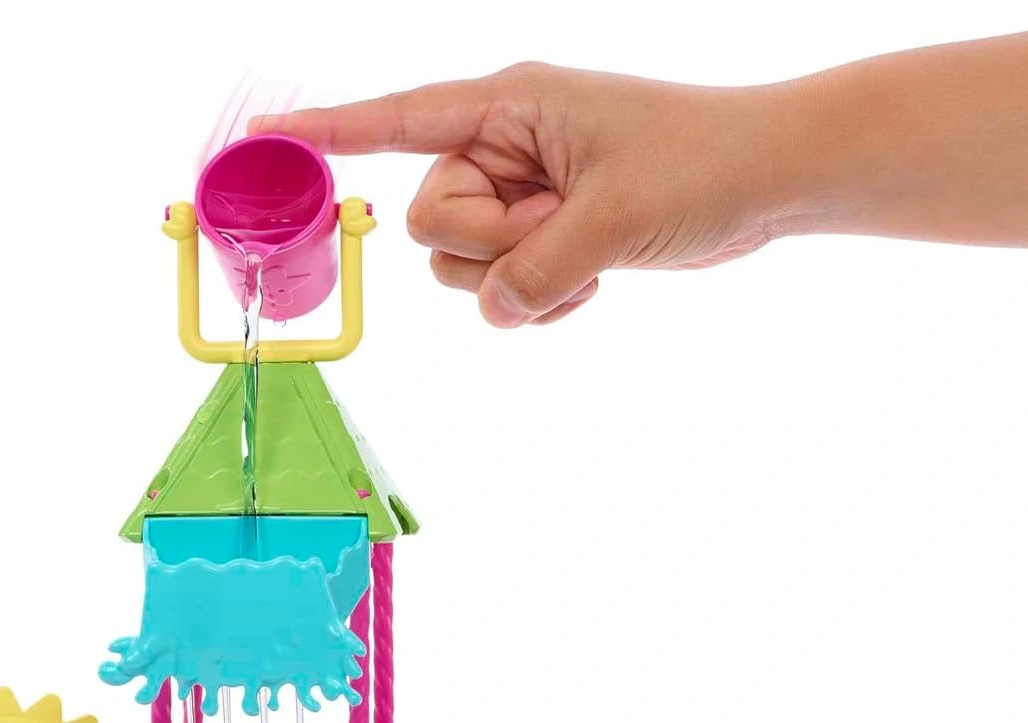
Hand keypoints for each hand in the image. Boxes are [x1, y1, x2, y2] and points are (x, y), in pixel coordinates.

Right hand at [252, 63, 805, 327]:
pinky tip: (593, 279)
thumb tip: (492, 310)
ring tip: (586, 254)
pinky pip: (505, 293)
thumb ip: (535, 271)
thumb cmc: (700, 162)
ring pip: (464, 268)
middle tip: (559, 228)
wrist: (764, 180)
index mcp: (509, 108)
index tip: (264, 138)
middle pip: (430, 223)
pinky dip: (542, 300)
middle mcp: (504, 149)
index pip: (400, 120)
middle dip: (488, 247)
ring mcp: (523, 197)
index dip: (330, 132)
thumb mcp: (612, 216)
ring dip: (521, 282)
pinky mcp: (545, 239)